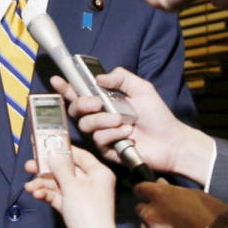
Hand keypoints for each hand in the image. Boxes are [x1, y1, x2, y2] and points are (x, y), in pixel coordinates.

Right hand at [25, 147, 131, 227]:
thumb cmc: (87, 212)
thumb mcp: (72, 187)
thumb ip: (60, 168)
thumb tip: (52, 153)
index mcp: (98, 172)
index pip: (79, 155)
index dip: (62, 150)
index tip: (45, 146)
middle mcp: (91, 181)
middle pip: (66, 170)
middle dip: (47, 169)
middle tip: (29, 166)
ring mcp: (81, 195)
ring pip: (59, 184)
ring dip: (43, 184)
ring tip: (29, 186)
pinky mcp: (72, 207)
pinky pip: (58, 196)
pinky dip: (47, 194)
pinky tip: (36, 194)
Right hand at [51, 67, 213, 182]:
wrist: (170, 141)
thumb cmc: (157, 116)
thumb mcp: (141, 88)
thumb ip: (121, 78)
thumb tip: (99, 77)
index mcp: (105, 102)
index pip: (80, 93)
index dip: (66, 87)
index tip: (57, 79)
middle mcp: (100, 117)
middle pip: (76, 109)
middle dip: (83, 103)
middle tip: (97, 102)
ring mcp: (102, 134)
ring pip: (86, 125)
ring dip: (103, 120)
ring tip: (122, 120)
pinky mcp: (107, 150)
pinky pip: (99, 140)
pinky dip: (113, 134)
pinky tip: (128, 133)